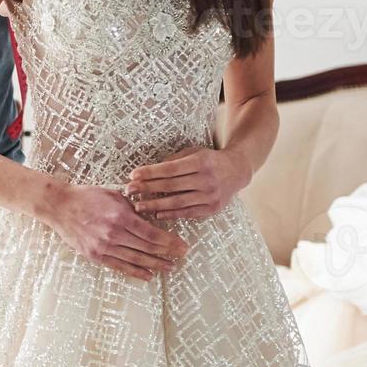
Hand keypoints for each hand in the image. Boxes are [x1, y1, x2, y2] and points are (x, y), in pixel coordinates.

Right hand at [43, 183, 188, 280]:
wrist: (60, 206)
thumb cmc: (87, 197)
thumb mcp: (113, 195)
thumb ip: (133, 207)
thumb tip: (151, 216)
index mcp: (120, 216)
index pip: (152, 233)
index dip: (170, 241)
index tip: (182, 245)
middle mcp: (113, 234)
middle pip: (147, 247)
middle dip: (168, 253)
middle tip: (182, 256)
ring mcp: (103, 246)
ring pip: (135, 259)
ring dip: (155, 265)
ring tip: (169, 268)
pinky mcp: (95, 255)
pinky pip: (119, 266)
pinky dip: (135, 272)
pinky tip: (148, 275)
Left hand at [123, 146, 250, 220]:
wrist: (237, 170)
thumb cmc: (209, 160)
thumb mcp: (194, 153)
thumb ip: (173, 161)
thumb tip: (147, 171)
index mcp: (201, 162)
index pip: (170, 169)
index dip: (150, 173)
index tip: (133, 175)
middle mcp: (207, 179)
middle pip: (171, 186)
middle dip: (147, 189)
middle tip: (129, 191)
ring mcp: (210, 195)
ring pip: (177, 202)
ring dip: (155, 205)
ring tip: (138, 206)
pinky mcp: (212, 208)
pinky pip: (187, 213)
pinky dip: (170, 214)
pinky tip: (156, 214)